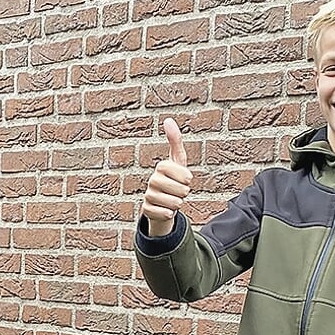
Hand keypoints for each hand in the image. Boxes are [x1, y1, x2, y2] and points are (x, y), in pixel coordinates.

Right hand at [142, 117, 191, 237]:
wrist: (162, 200)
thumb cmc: (173, 178)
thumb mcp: (178, 160)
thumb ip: (175, 141)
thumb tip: (168, 120)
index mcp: (161, 167)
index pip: (184, 175)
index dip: (187, 178)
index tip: (186, 178)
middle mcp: (152, 180)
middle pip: (181, 190)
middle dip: (184, 193)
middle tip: (180, 191)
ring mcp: (148, 195)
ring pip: (173, 203)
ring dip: (177, 204)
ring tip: (174, 199)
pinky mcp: (146, 210)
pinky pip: (164, 214)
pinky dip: (169, 214)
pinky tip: (166, 209)